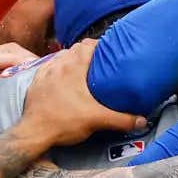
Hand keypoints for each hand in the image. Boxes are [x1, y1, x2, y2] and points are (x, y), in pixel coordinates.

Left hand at [16, 40, 145, 149]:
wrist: (34, 132)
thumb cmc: (65, 122)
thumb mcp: (98, 120)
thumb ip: (123, 119)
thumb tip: (143, 121)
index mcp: (74, 67)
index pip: (89, 44)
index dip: (100, 45)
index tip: (109, 53)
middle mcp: (58, 65)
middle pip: (75, 49)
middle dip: (87, 53)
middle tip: (99, 63)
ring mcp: (44, 72)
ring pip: (61, 57)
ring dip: (71, 60)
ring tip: (81, 71)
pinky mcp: (35, 82)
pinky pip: (48, 68)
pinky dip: (57, 70)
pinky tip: (61, 80)